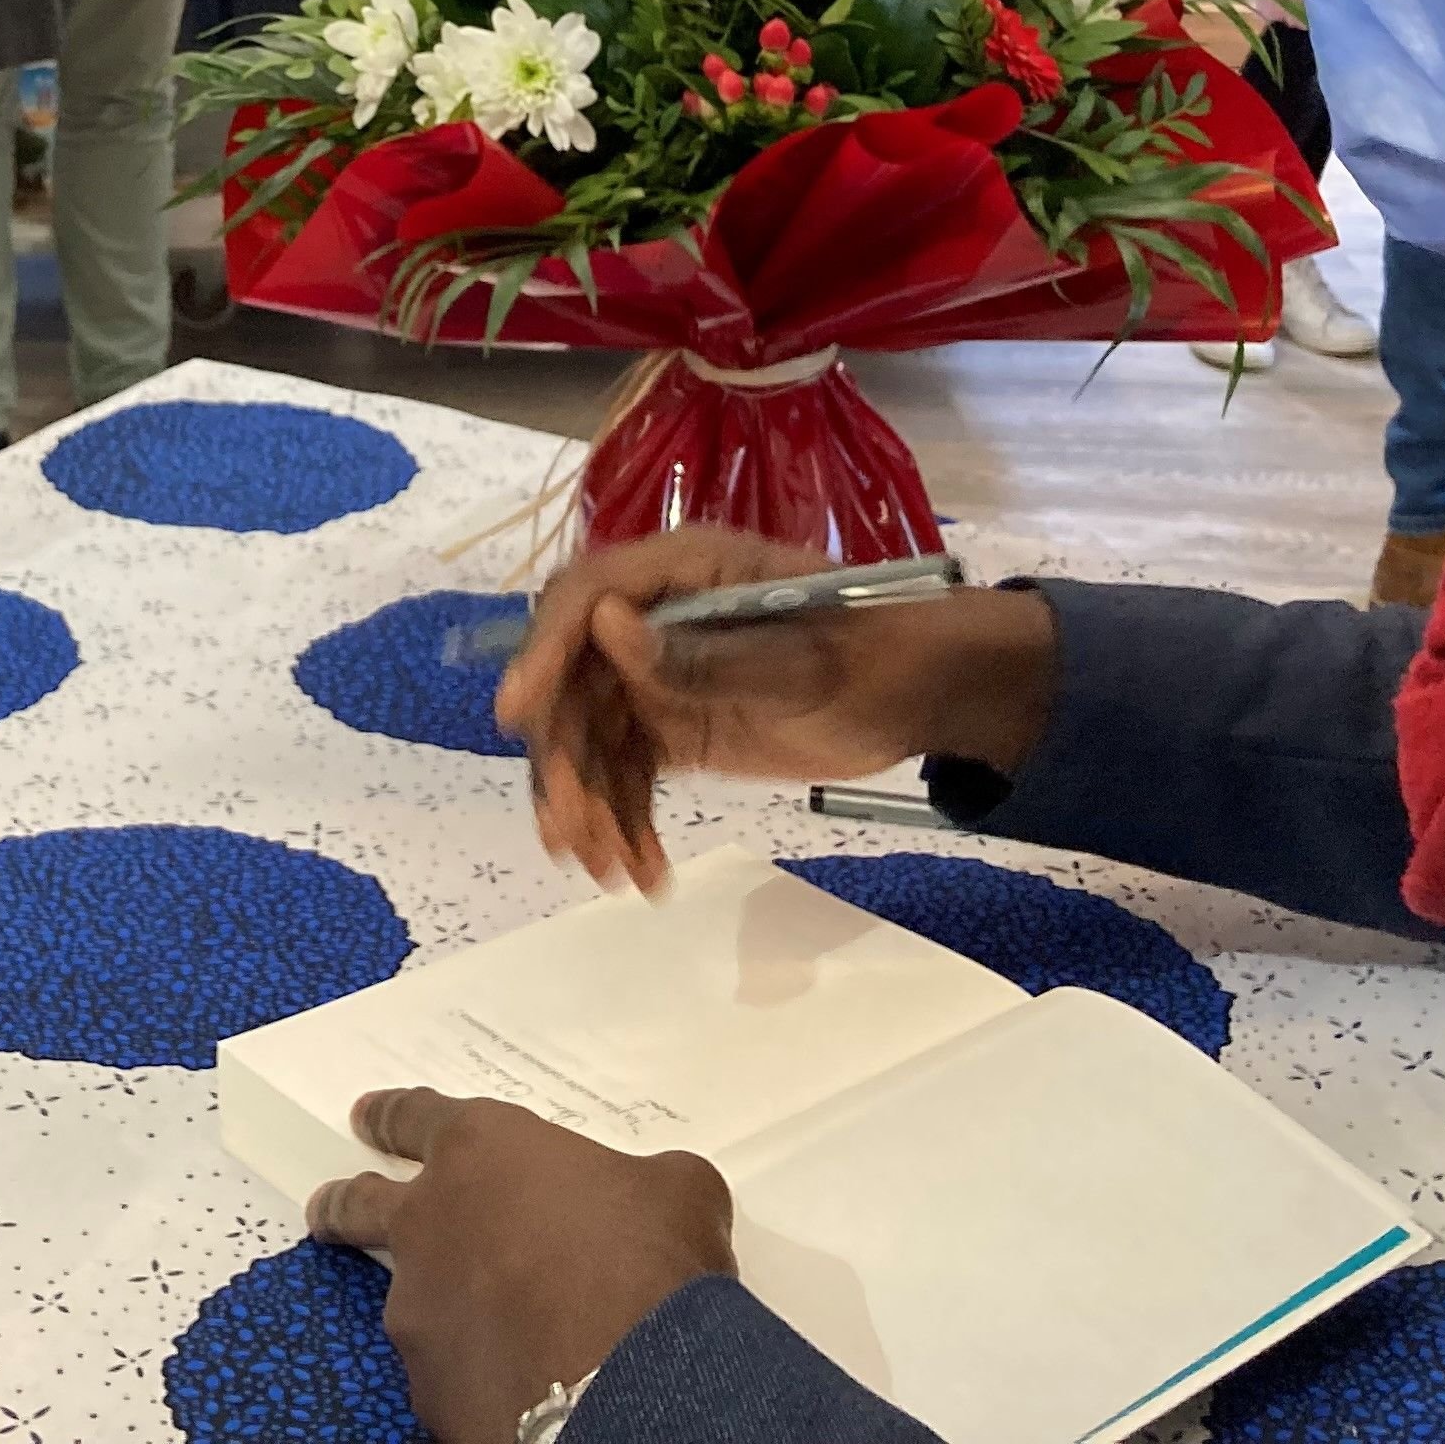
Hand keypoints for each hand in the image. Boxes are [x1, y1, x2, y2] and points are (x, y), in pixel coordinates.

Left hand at [306, 1088, 736, 1442]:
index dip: (392, 1116)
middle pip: (360, 1204)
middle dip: (342, 1203)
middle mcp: (429, 1224)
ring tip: (491, 1329)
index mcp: (481, 1152)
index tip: (366, 1117)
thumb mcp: (675, 1191)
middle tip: (330, 1207)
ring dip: (440, 1306)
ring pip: (412, 1302)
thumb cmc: (653, 1264)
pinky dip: (472, 1372)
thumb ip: (638, 1183)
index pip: (417, 1116)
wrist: (629, 1386)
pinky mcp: (427, 1389)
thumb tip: (644, 1204)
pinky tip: (513, 1384)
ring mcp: (418, 1312)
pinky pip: (446, 1372)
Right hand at [495, 528, 1061, 891]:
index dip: (542, 652)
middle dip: (565, 760)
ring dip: (590, 805)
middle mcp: (653, 618)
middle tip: (572, 833)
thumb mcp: (797, 656)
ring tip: (611, 870)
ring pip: (593, 739)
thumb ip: (701, 652)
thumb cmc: (875, 652)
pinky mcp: (676, 727)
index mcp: (681, 570)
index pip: (584, 598)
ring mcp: (660, 675)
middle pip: (574, 681)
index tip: (519, 717)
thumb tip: (605, 625)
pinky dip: (627, 823)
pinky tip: (645, 873)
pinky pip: (628, 774)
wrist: (925, 693)